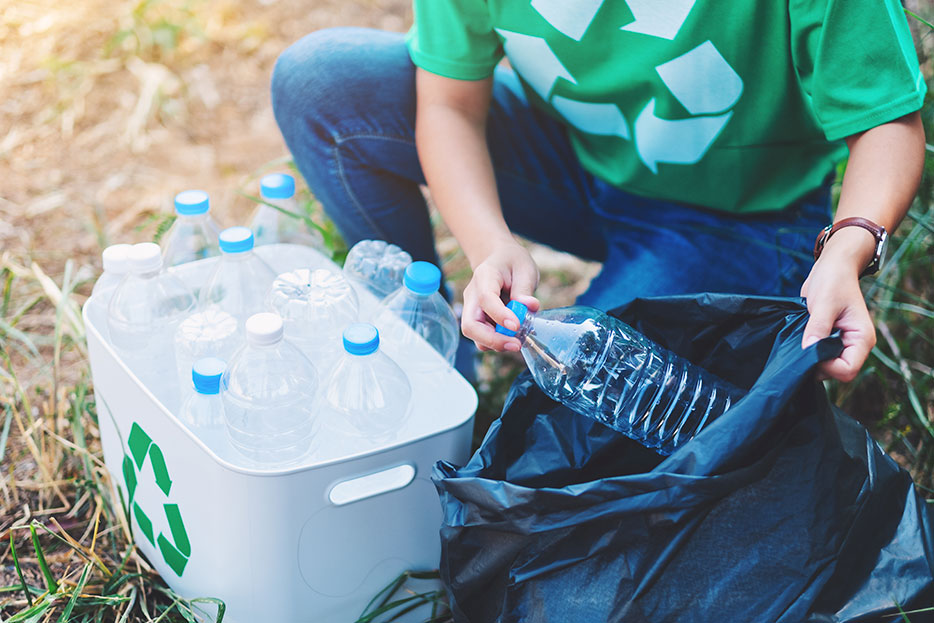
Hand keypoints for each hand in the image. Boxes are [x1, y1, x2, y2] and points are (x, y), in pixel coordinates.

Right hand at [461, 239, 539, 351]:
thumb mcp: (524, 269)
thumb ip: (524, 289)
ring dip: (496, 343)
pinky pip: (483, 337)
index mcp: (484, 277)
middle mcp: (473, 296)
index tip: (516, 326)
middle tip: (516, 345)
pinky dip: (498, 341)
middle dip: (492, 340)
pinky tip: (514, 336)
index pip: (486, 299)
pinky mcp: (479, 321)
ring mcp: (473, 310)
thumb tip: (530, 306)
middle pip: (470, 325)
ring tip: (518, 339)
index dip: (499, 315)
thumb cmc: (512, 262)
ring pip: (475, 335)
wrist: (499, 259)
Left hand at [800, 228, 876, 381]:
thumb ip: (818, 327)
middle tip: (800, 345)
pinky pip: (818, 356)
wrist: (832, 267)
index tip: (810, 350)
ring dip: (810, 358)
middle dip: (817, 364)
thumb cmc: (833, 281)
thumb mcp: (824, 303)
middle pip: (835, 372)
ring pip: (825, 366)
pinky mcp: (830, 341)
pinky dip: (807, 352)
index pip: (847, 370)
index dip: (827, 367)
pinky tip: (799, 340)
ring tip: (800, 339)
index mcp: (862, 339)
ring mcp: (842, 344)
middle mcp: (854, 345)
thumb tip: (808, 350)